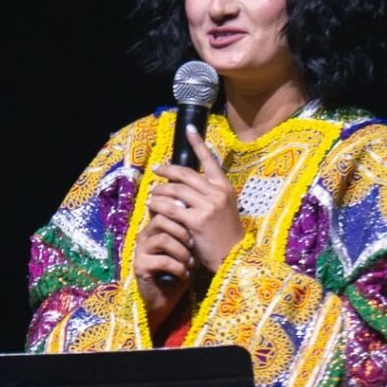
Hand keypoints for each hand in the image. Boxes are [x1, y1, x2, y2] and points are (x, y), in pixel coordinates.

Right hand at [133, 209, 192, 332]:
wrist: (166, 298)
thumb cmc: (180, 270)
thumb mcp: (187, 249)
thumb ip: (189, 231)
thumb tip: (203, 213)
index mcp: (154, 228)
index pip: (166, 209)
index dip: (184, 218)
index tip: (198, 232)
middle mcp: (144, 236)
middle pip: (162, 219)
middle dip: (183, 233)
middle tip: (194, 246)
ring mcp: (140, 250)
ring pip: (163, 239)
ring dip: (182, 252)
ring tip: (191, 263)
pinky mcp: (140, 266)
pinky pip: (162, 260)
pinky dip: (178, 268)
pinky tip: (184, 274)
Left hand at [148, 124, 243, 274]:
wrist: (233, 257)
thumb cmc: (226, 236)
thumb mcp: (224, 209)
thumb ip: (208, 196)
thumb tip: (184, 187)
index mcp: (225, 187)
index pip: (210, 160)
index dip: (198, 143)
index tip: (189, 129)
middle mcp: (217, 193)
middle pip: (186, 174)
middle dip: (168, 170)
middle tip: (157, 169)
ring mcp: (207, 206)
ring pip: (176, 190)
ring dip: (161, 190)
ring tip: (153, 192)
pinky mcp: (196, 220)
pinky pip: (171, 208)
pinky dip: (159, 205)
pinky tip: (153, 205)